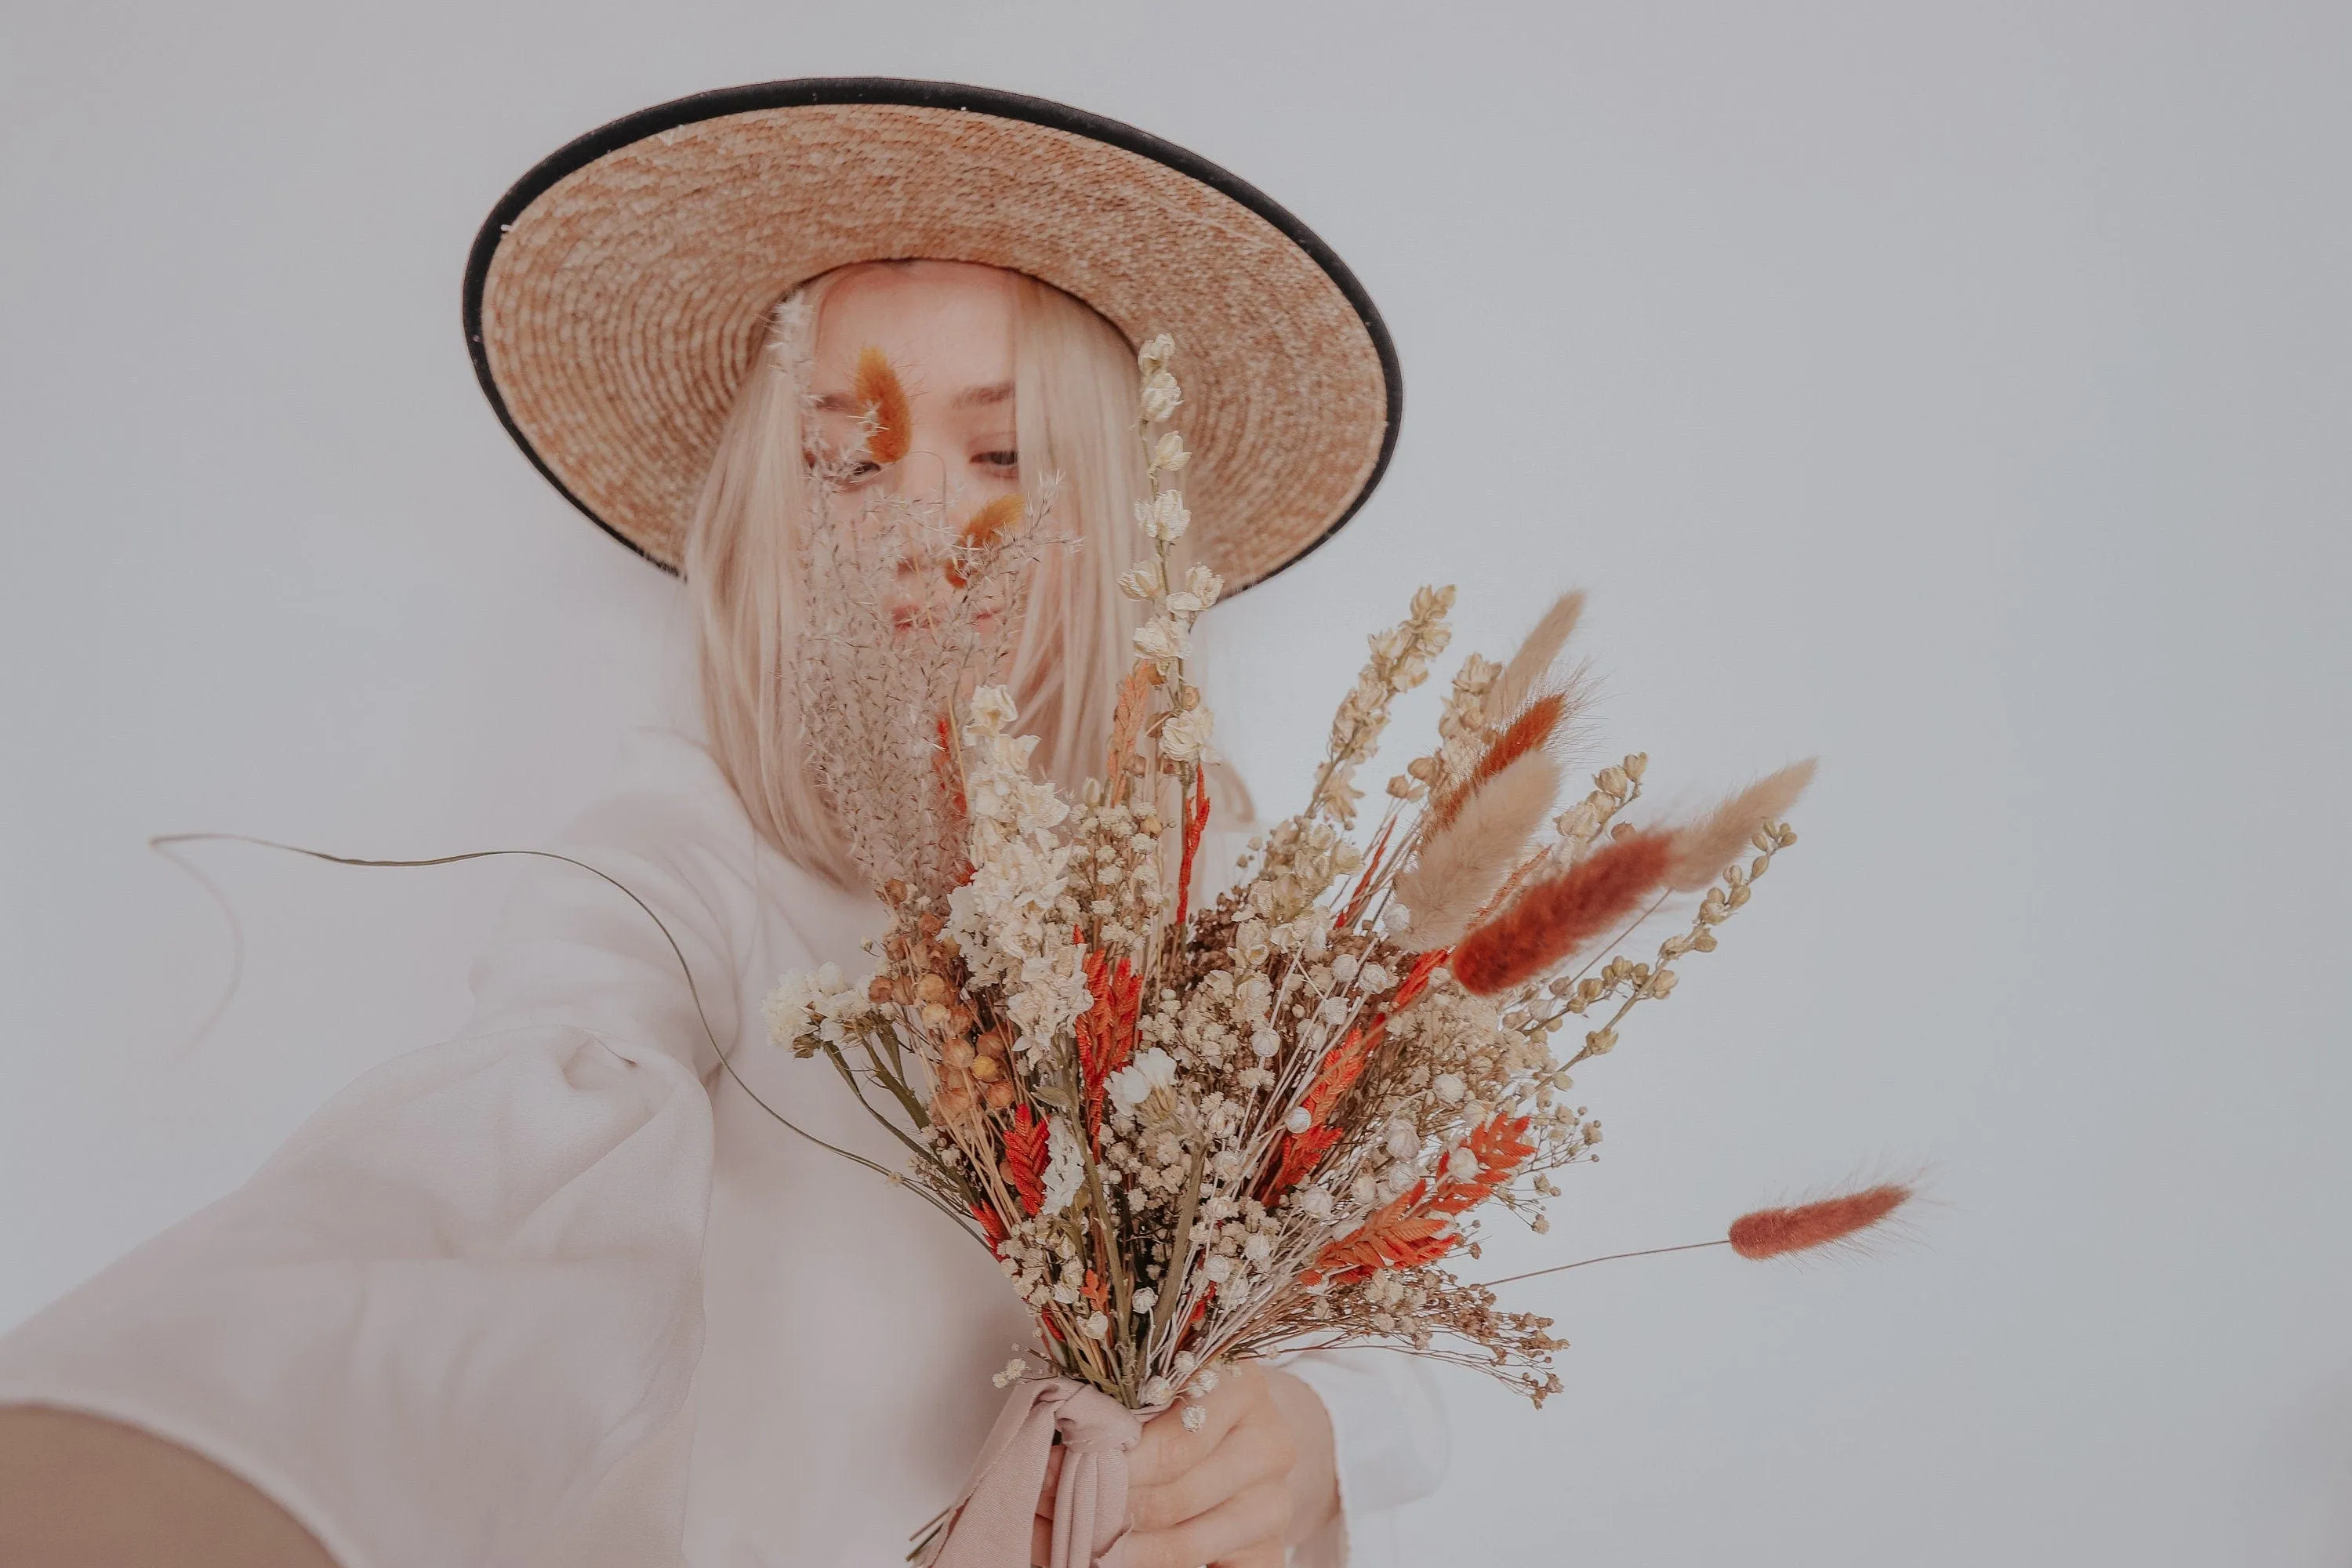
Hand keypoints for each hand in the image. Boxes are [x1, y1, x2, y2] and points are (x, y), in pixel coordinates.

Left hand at [1029, 1364, 1337, 1567]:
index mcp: (1240, 1386)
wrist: (1243, 1434)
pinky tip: (1119, 1559)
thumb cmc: (1180, 1402)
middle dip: (1102, 1508)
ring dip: (1119, 1551)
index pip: (1172, 1443)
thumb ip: (1115, 1408)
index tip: (1052, 1469)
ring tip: (1075, 1545)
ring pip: (1185, 1545)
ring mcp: (1275, 1501)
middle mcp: (1269, 1442)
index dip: (1106, 1461)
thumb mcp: (1154, 1385)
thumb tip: (1046, 1459)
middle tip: (1047, 1510)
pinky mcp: (1271, 1549)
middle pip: (1174, 1497)